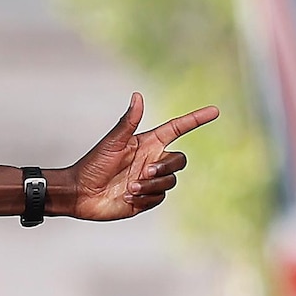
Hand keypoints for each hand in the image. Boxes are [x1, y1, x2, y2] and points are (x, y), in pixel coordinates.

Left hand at [65, 94, 218, 220]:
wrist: (80, 193)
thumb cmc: (93, 164)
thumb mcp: (112, 142)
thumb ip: (128, 122)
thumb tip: (137, 96)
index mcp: (147, 143)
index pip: (178, 129)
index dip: (196, 120)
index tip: (214, 111)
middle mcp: (152, 160)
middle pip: (179, 160)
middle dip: (166, 167)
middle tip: (145, 172)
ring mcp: (150, 180)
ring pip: (171, 181)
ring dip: (152, 184)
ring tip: (131, 187)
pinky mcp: (146, 199)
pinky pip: (160, 197)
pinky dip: (146, 197)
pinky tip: (128, 196)